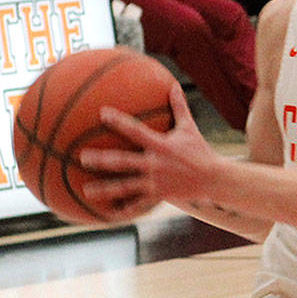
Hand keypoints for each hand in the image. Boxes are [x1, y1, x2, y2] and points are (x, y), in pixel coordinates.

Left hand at [81, 83, 215, 209]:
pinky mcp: (158, 196)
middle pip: (123, 162)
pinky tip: (108, 212)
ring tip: (86, 191)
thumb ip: (179, 107)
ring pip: (125, 187)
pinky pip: (138, 204)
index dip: (119, 121)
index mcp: (160, 145)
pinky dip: (124, 209)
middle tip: (82, 157)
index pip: (136, 131)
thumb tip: (174, 84)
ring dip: (105, 189)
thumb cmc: (200, 150)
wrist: (214, 179)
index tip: (102, 113)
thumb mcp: (190, 127)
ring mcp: (155, 182)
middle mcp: (155, 164)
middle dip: (102, 160)